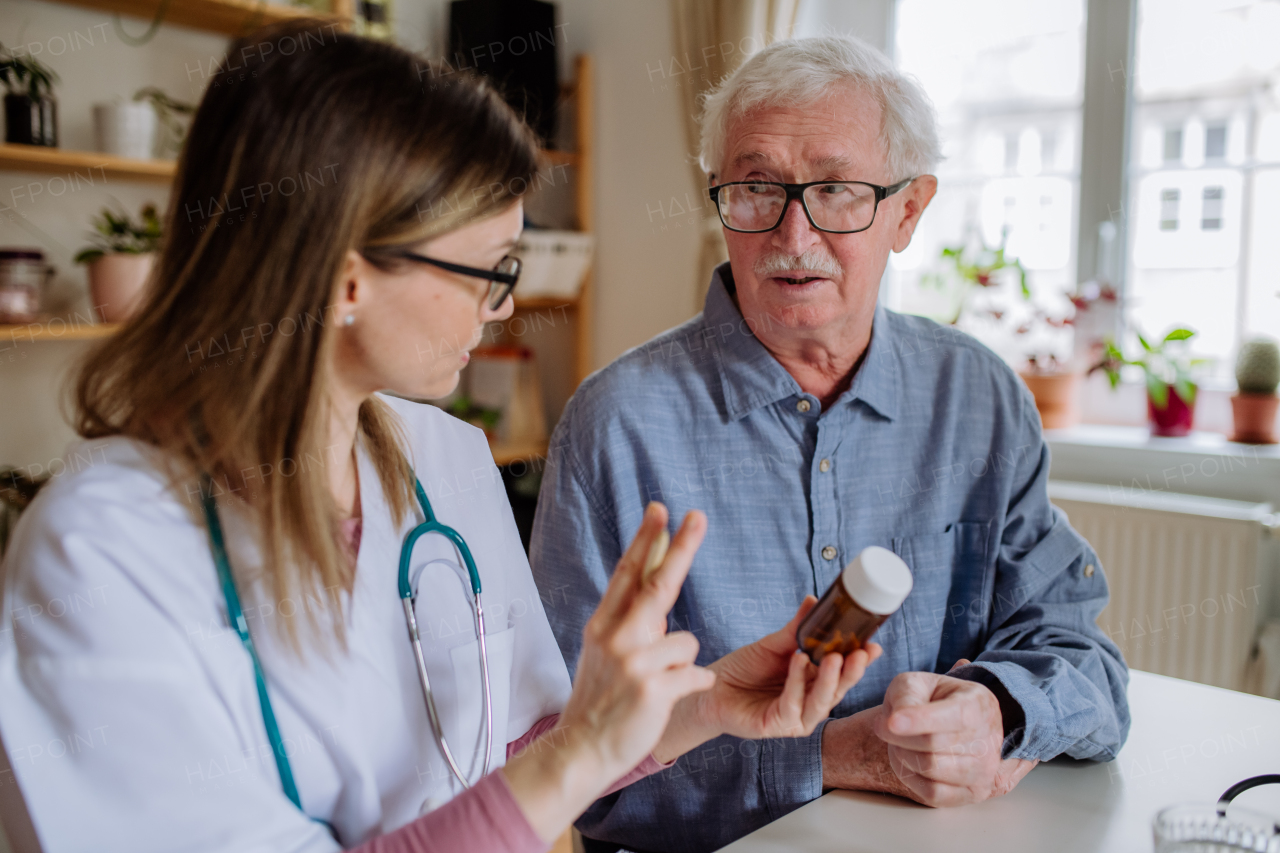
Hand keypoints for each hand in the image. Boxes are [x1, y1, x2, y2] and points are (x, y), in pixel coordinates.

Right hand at [503, 502, 714, 841]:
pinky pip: (695, 673)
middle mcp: (616, 637)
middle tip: (698, 516)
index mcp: (604, 625)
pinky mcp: (652, 688)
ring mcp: (633, 661)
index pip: (628, 573)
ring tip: (659, 686)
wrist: (581, 750)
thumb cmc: (600, 701)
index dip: (646, 540)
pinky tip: (673, 698)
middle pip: (657, 583)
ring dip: (683, 663)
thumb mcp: (604, 653)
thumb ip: (630, 621)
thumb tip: (657, 584)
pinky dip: (694, 684)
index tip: (660, 509)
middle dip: (680, 547)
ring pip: (686, 641)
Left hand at [656, 596, 880, 762]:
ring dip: (829, 679)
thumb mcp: (773, 645)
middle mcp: (810, 703)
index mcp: (814, 683)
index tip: (873, 643)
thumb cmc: (744, 669)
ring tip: (834, 656)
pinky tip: (800, 661)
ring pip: (820, 702)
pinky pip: (792, 705)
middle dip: (851, 671)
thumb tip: (814, 600)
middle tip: (862, 652)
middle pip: (838, 689)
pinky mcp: (777, 726)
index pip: (843, 672)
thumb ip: (796, 629)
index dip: (860, 660)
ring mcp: (796, 718)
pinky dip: (797, 683)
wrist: (710, 688)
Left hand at [870, 661, 1036, 806]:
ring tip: (900, 742)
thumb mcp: (915, 683)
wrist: (947, 723)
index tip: (892, 721)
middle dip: (898, 735)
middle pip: (933, 744)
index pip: (955, 716)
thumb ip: (906, 696)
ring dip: (902, 755)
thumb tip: (896, 722)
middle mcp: (990, 739)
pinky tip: (907, 761)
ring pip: (931, 769)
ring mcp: (985, 771)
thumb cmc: (930, 700)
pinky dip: (910, 777)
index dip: (921, 720)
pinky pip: (933, 794)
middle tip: (885, 726)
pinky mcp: (973, 794)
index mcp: (979, 704)